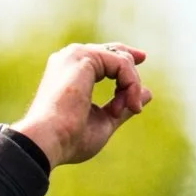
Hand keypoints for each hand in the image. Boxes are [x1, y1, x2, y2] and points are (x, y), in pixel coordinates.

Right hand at [10, 43, 152, 167]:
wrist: (47, 141)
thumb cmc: (68, 139)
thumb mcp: (102, 122)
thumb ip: (122, 106)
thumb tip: (148, 93)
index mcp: (69, 72)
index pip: (104, 57)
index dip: (126, 67)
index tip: (139, 86)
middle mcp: (70, 58)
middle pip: (116, 54)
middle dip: (131, 81)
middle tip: (134, 108)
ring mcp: (75, 55)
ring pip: (122, 60)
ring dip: (130, 87)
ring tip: (127, 110)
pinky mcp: (84, 56)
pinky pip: (122, 63)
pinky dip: (130, 84)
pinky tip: (127, 104)